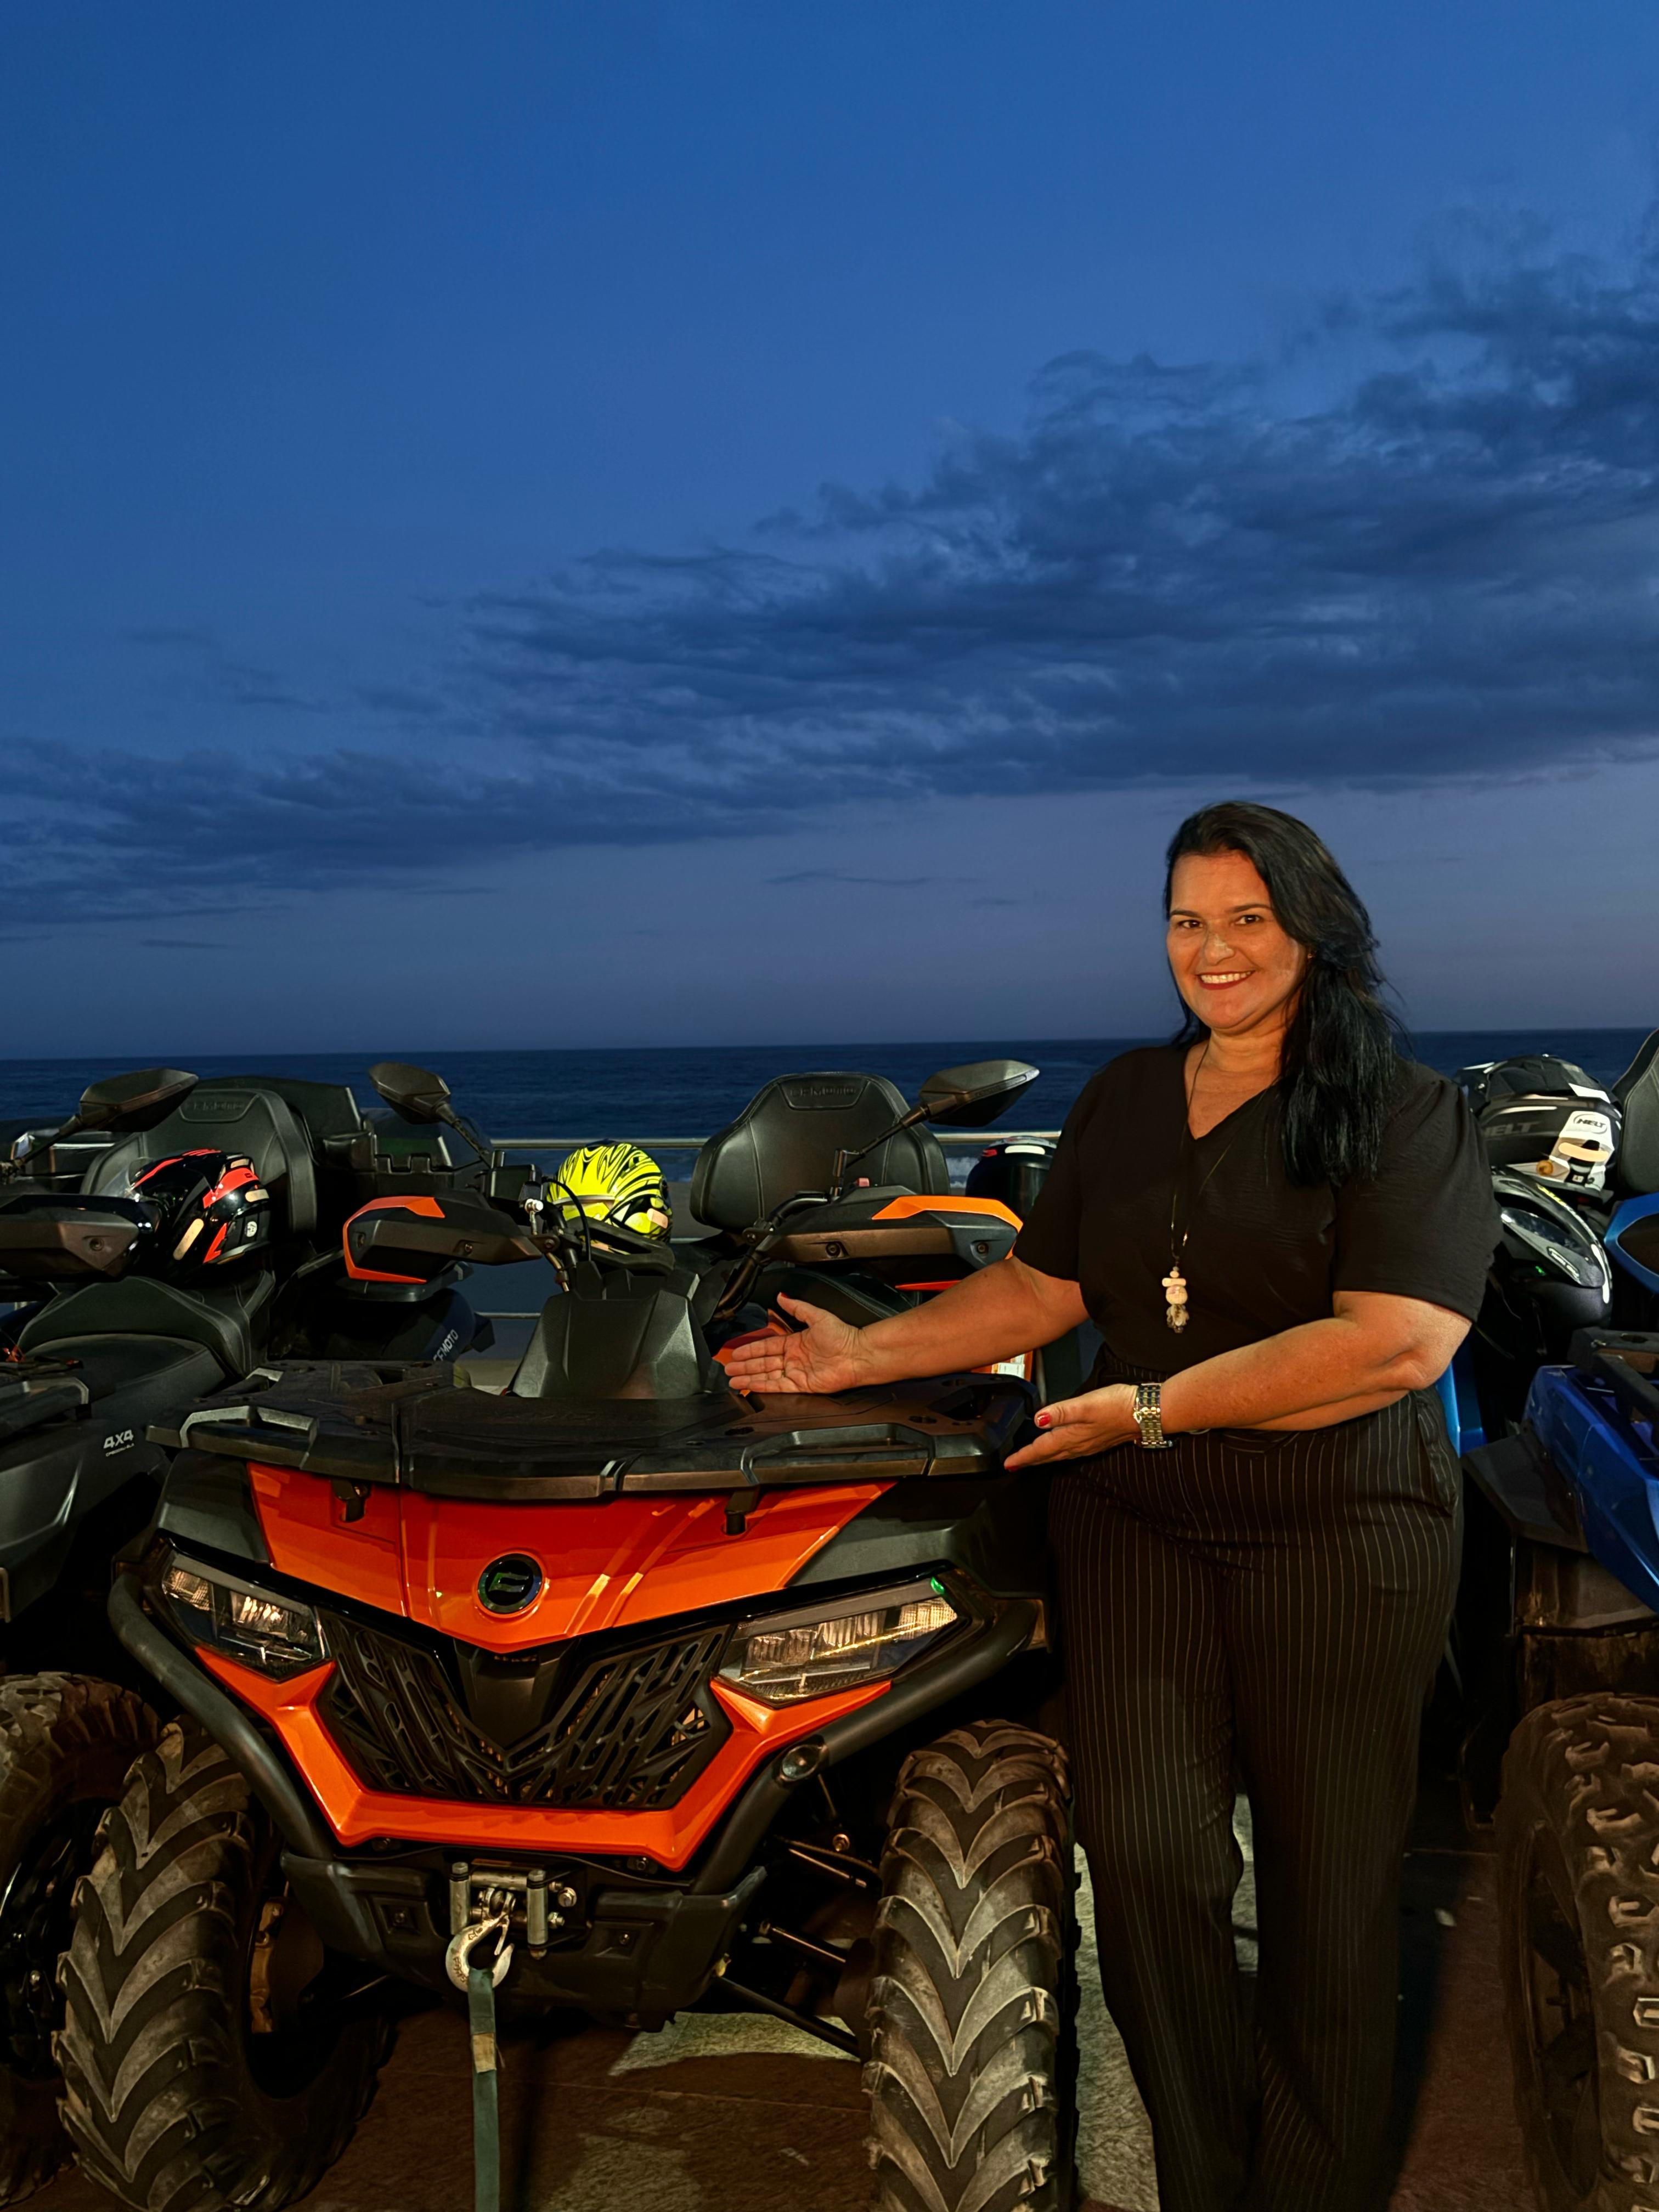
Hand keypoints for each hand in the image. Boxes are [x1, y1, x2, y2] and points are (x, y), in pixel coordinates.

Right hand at [720, 1295, 879, 1395]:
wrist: (859, 1354)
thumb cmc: (845, 1336)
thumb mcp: (817, 1315)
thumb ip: (797, 1307)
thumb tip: (782, 1296)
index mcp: (796, 1341)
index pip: (767, 1345)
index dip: (750, 1348)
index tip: (736, 1351)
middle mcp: (795, 1358)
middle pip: (762, 1362)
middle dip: (744, 1365)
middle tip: (728, 1367)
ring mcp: (797, 1372)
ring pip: (766, 1375)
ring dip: (749, 1376)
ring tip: (732, 1379)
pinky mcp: (802, 1385)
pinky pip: (777, 1386)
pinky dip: (762, 1386)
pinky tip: (750, 1385)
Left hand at [1004, 1383, 1138, 1468]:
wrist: (1146, 1412)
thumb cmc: (1118, 1406)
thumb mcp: (1085, 1405)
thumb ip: (1059, 1412)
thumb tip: (1038, 1419)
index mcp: (1070, 1437)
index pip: (1039, 1450)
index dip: (1022, 1457)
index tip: (1007, 1463)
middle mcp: (1077, 1445)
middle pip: (1047, 1456)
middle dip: (1029, 1461)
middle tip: (1014, 1464)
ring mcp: (1088, 1445)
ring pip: (1058, 1455)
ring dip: (1043, 1458)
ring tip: (1031, 1458)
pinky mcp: (1096, 1441)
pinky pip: (1071, 1451)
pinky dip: (1058, 1452)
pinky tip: (1060, 1448)